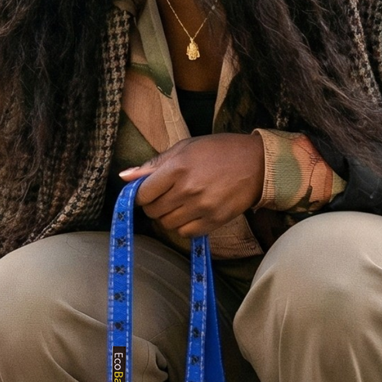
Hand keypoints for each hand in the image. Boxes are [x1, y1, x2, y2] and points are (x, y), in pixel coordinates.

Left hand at [119, 133, 264, 238]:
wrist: (257, 163)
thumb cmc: (218, 151)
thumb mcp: (184, 148)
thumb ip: (153, 164)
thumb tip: (124, 177)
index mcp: (177, 168)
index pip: (142, 194)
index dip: (141, 195)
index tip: (148, 191)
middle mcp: (188, 189)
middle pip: (153, 211)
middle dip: (154, 205)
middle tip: (165, 196)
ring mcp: (202, 207)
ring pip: (167, 224)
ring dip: (168, 217)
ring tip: (179, 204)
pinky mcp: (215, 220)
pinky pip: (186, 233)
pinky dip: (184, 226)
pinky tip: (191, 213)